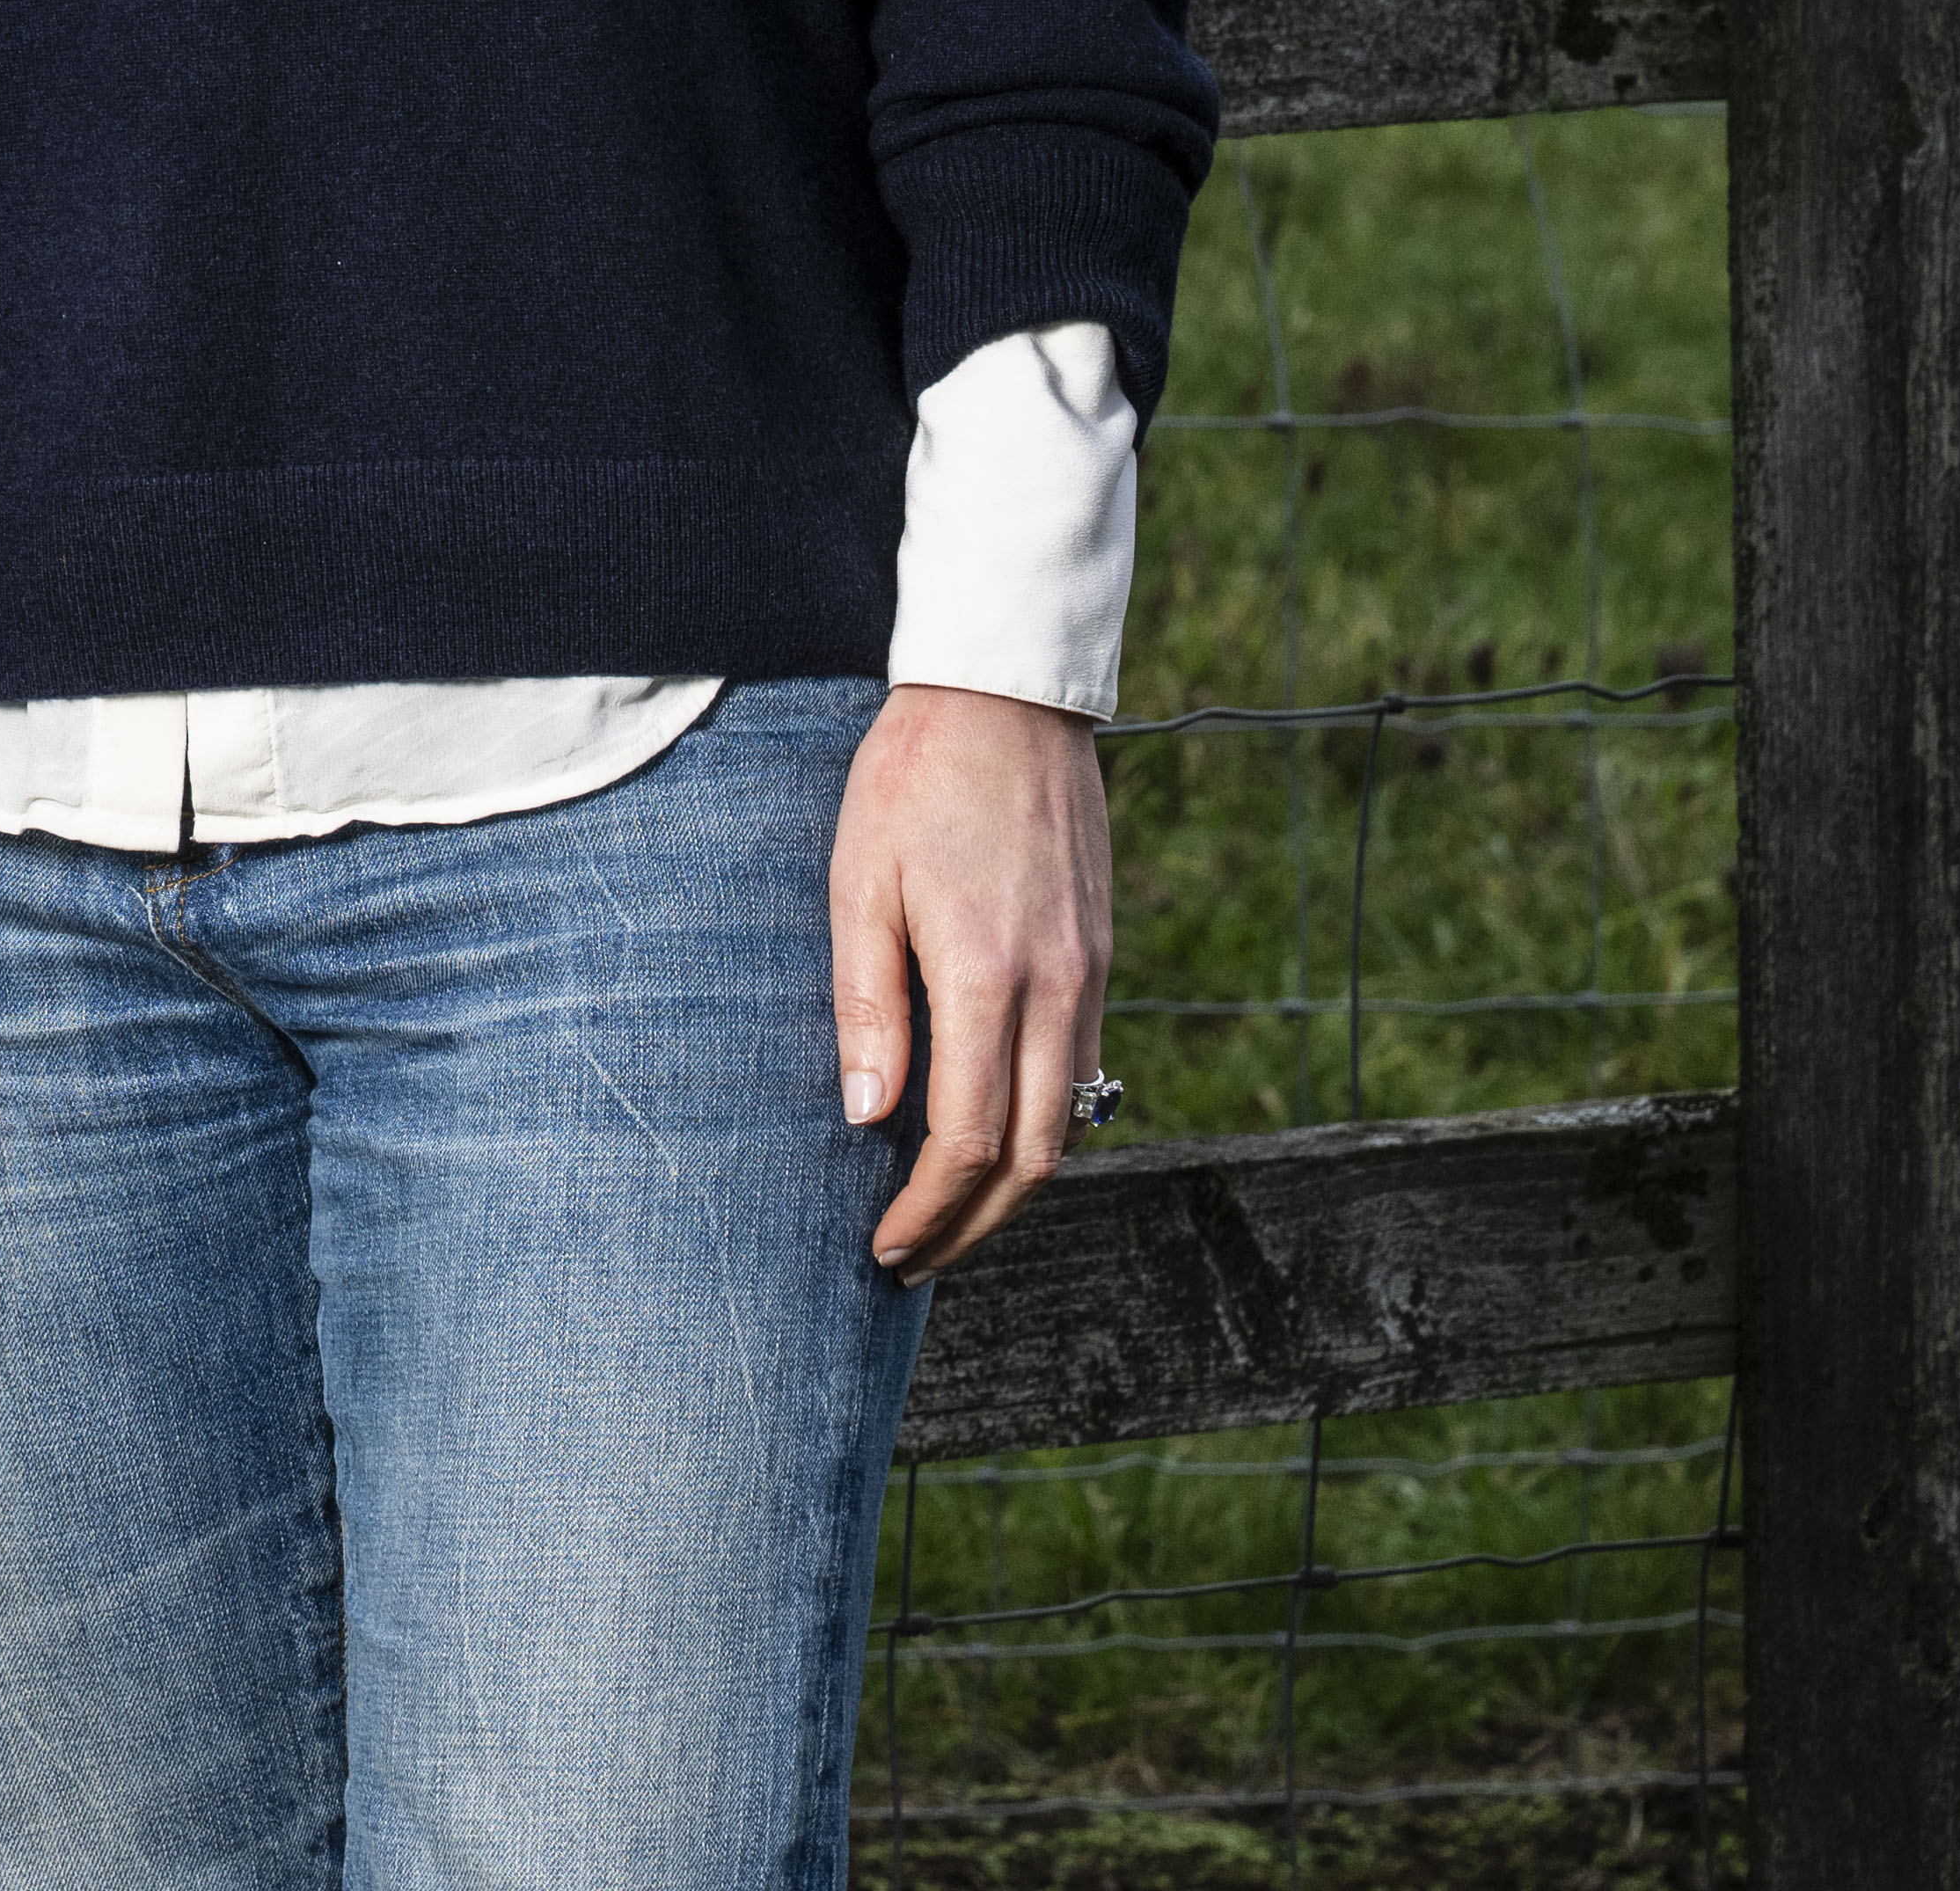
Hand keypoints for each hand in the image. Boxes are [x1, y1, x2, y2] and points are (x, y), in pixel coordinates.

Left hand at [836, 681, 1115, 1274]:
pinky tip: (988, 1134)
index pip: (969, 1140)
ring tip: (943, 1217)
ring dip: (1011, 1187)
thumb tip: (866, 1116)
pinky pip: (1082, 1071)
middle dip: (973, 1226)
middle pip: (1034, 1158)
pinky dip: (1039, 1126)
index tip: (884, 1247)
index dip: (929, 1211)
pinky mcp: (1102, 958)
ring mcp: (1092, 976)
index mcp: (991, 976)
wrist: (1007, 698)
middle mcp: (1060, 990)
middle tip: (910, 1260)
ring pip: (1069, 1123)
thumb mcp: (857, 881)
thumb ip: (867, 1004)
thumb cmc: (912, 780)